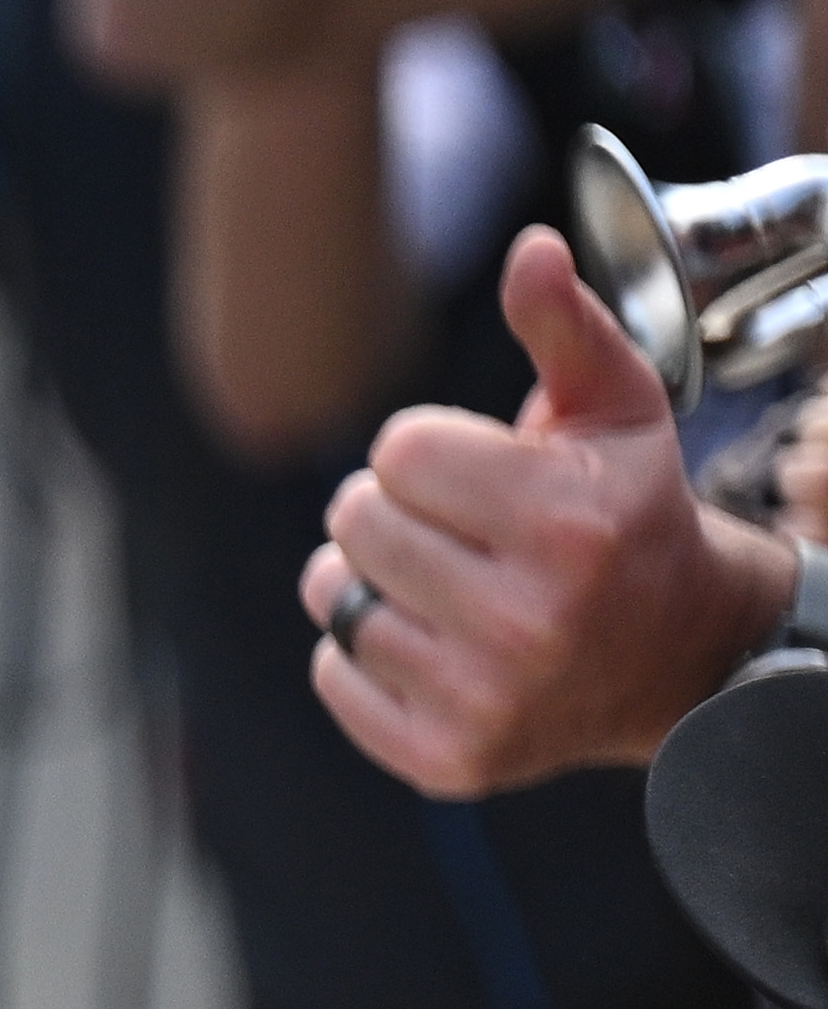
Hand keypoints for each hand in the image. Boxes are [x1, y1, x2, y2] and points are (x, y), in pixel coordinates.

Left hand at [309, 226, 791, 794]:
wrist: (677, 657)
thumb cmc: (631, 514)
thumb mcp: (617, 411)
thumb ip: (565, 326)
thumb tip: (530, 249)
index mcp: (566, 524)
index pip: (398, 449)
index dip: (434, 451)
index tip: (488, 475)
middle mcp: (527, 618)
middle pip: (355, 518)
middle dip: (396, 509)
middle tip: (463, 530)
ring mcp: (483, 698)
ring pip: (333, 596)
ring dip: (370, 580)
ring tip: (447, 583)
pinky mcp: (445, 759)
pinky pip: (331, 673)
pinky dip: (363, 654)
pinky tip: (436, 644)